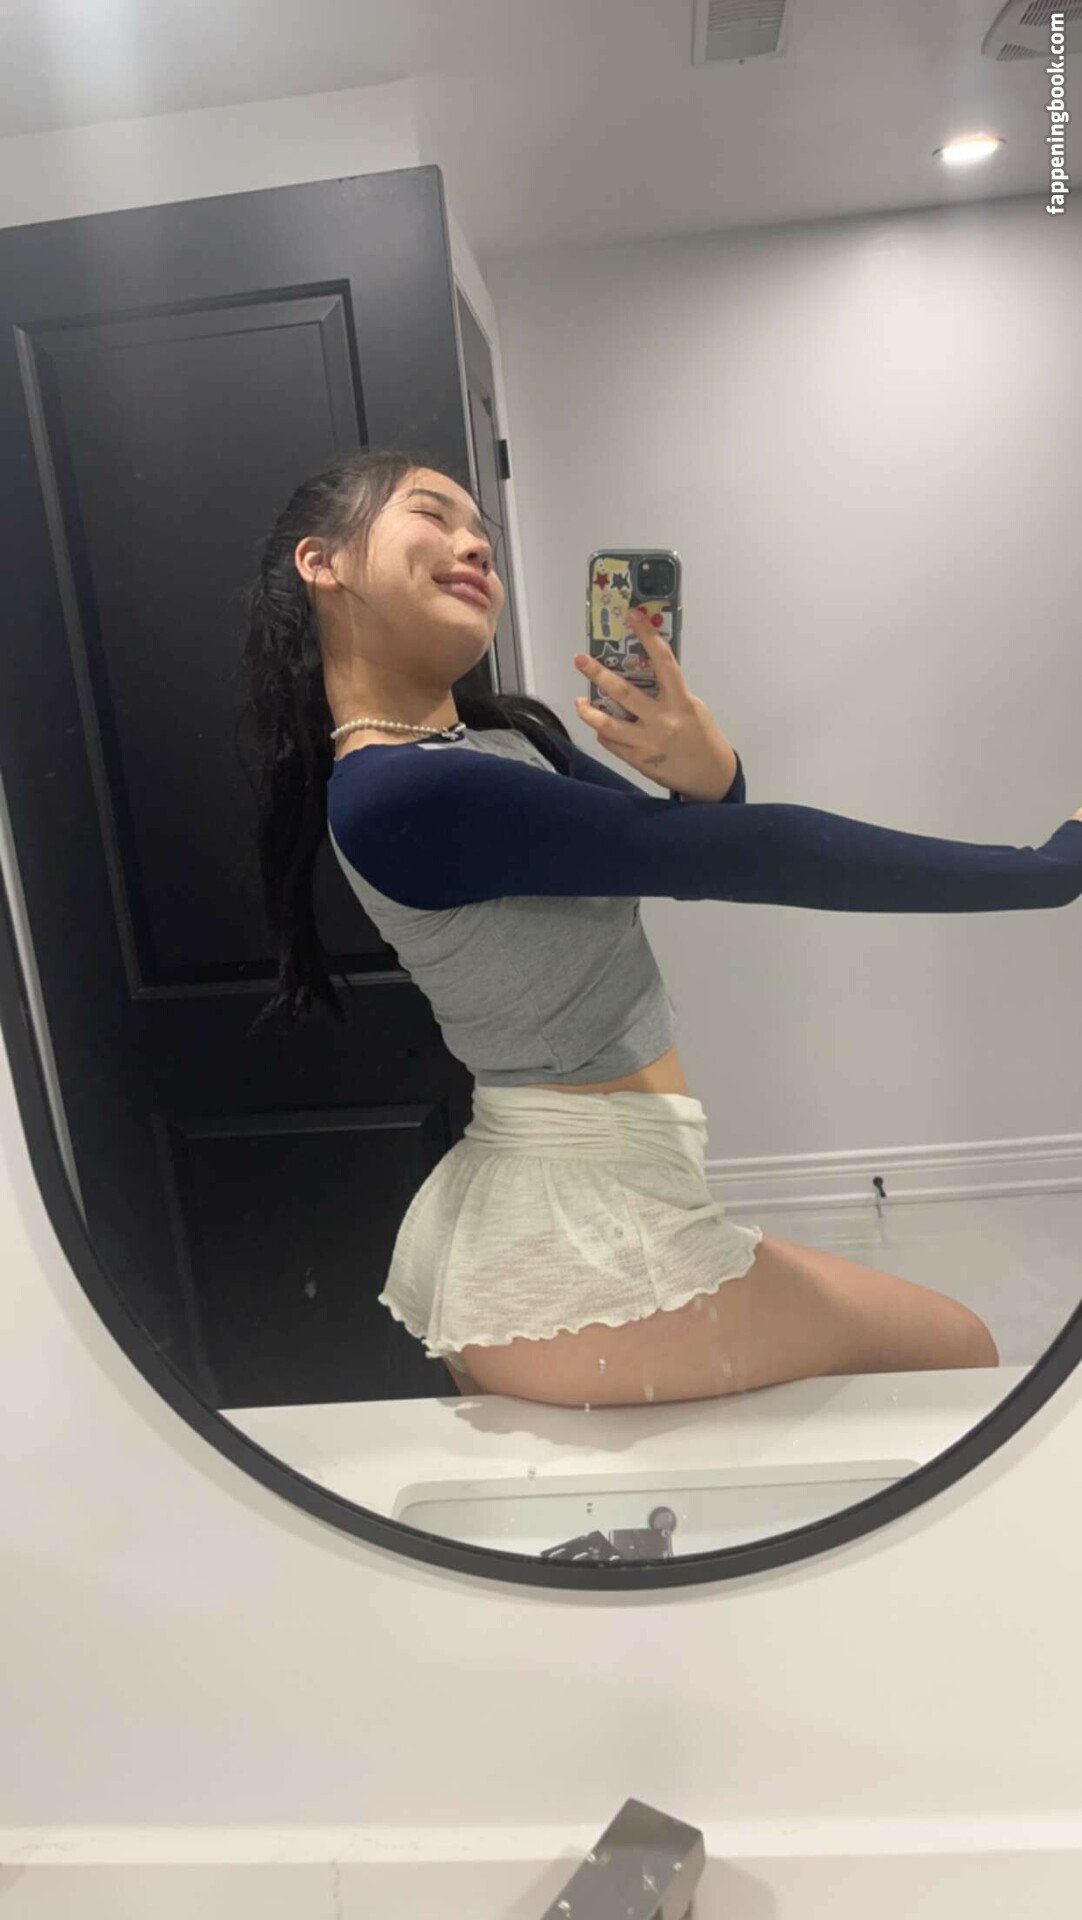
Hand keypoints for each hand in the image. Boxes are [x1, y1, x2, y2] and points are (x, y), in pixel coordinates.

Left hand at [573, 607, 734, 800]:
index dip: (648, 637)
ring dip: (588, 712)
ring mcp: (648, 743)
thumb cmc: (701, 735)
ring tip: (578, 702)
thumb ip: (669, 693)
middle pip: (624, 693)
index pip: (664, 663)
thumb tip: (640, 675)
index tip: (633, 616)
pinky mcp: (639, 761)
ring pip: (609, 725)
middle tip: (580, 659)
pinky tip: (600, 726)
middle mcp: (663, 721)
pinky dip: (603, 732)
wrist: (711, 775)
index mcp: (681, 702)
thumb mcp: (692, 708)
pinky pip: (613, 744)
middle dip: (599, 673)